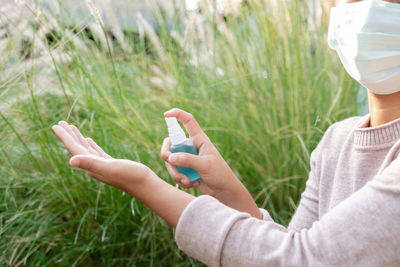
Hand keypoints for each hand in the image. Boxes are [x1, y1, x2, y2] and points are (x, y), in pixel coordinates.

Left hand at [52, 121, 194, 226]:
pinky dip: (91, 145)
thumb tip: (71, 161)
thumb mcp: (110, 167)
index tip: (56, 125)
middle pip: (77, 148)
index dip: (64, 137)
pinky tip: (89, 140)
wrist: (145, 185)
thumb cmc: (130, 176)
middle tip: (60, 123)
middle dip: (68, 135)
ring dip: (78, 138)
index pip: (74, 149)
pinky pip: (96, 152)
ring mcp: (102, 166)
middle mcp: (93, 166)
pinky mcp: (111, 164)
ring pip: (86, 149)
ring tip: (72, 128)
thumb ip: (91, 163)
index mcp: (91, 165)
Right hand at [161, 108, 261, 217]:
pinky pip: (174, 172)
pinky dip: (179, 179)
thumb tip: (170, 157)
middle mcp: (191, 146)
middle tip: (169, 161)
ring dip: (176, 173)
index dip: (177, 114)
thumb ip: (187, 160)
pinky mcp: (184, 169)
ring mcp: (186, 158)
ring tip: (188, 181)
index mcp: (199, 139)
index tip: (166, 114)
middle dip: (167, 154)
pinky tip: (191, 184)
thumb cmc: (219, 174)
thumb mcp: (205, 165)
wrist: (223, 191)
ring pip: (170, 161)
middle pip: (171, 144)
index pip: (188, 121)